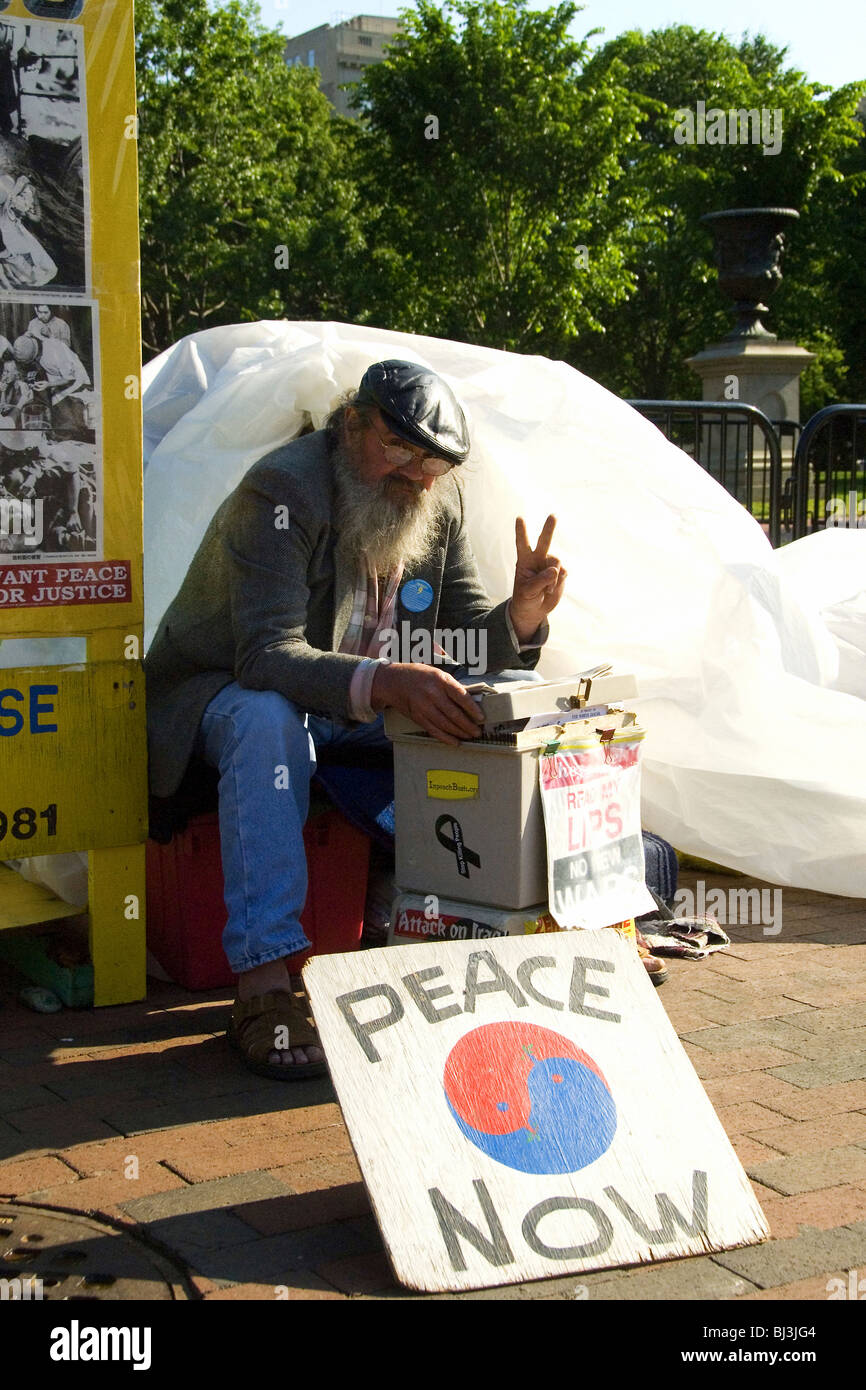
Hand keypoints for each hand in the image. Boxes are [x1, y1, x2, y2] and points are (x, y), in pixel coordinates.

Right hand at [371, 662, 484, 745]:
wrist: (393, 681)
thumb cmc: (418, 675)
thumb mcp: (437, 673)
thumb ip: (451, 686)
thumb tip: (469, 701)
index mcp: (440, 680)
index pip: (461, 696)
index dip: (472, 709)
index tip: (481, 717)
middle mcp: (432, 693)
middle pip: (454, 713)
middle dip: (468, 725)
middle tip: (477, 731)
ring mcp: (423, 706)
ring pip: (445, 724)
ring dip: (459, 732)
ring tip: (469, 736)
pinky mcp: (417, 717)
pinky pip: (434, 730)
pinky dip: (446, 738)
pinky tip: (455, 742)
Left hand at [511, 514, 566, 642]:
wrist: (534, 610)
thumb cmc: (525, 598)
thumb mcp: (528, 592)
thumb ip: (540, 581)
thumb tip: (555, 569)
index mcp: (524, 561)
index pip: (522, 544)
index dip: (521, 531)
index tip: (519, 518)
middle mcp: (538, 558)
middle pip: (544, 541)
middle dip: (549, 528)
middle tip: (553, 515)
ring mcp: (550, 565)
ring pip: (556, 563)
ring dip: (552, 578)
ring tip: (546, 589)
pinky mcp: (561, 572)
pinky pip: (563, 573)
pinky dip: (558, 583)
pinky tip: (551, 589)